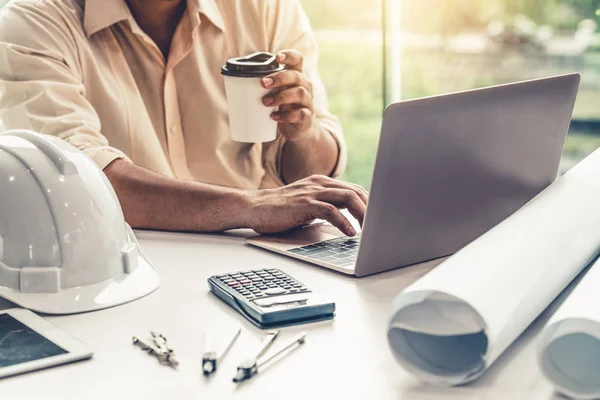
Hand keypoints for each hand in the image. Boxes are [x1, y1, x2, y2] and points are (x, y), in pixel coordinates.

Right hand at [244, 175, 368, 236]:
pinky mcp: (304, 204)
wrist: (254, 207)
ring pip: (347, 198)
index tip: (379, 216)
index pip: (354, 189)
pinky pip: (330, 211)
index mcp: (321, 183)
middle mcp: (319, 184)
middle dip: (371, 208)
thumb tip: (346, 219)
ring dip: (363, 214)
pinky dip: (344, 222)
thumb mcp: (307, 204)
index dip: (369, 202)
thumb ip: (325, 206)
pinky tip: (349, 233)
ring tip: (369, 230)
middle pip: (355, 191)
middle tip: (380, 225)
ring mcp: (312, 193)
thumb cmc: (279, 209)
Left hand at [261, 50, 316, 141]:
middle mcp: (305, 86)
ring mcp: (307, 102)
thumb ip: (265, 84)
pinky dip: (286, 115)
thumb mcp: (276, 92)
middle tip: (263, 83)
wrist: (297, 129)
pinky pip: (299, 114)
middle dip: (279, 77)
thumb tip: (234, 79)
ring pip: (299, 93)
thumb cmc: (283, 106)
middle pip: (296, 76)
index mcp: (296, 76)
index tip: (276, 57)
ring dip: (281, 96)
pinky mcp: (306, 117)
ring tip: (266, 102)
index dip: (289, 55)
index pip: (297, 59)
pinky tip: (274, 116)